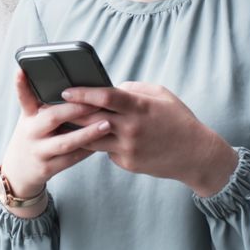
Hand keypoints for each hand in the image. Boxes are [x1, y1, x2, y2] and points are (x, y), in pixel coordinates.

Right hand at [0, 70, 111, 212]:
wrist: (18, 171)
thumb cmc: (33, 136)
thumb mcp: (31, 118)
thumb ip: (44, 102)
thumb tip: (71, 84)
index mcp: (28, 116)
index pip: (23, 96)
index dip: (21, 84)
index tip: (22, 70)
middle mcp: (31, 132)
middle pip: (52, 117)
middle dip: (75, 109)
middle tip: (95, 102)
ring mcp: (38, 151)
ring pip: (65, 142)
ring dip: (87, 133)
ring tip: (106, 124)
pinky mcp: (47, 168)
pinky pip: (71, 159)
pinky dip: (87, 150)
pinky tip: (102, 143)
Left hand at [62, 82, 238, 196]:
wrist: (195, 154)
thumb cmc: (178, 119)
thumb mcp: (161, 94)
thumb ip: (134, 89)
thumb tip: (110, 87)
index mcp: (140, 107)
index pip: (105, 97)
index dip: (83, 93)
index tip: (66, 90)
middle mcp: (132, 128)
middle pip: (92, 119)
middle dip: (71, 112)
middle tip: (53, 106)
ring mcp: (128, 148)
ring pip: (92, 138)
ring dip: (77, 130)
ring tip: (63, 122)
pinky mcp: (127, 163)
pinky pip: (106, 150)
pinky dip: (99, 142)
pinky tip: (90, 137)